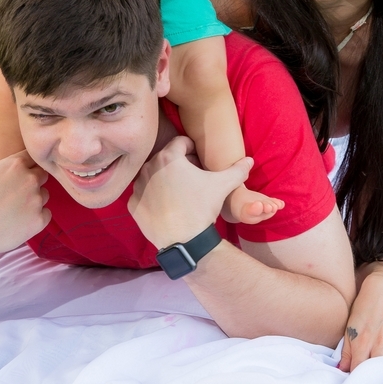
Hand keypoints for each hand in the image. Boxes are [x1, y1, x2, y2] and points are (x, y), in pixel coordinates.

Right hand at [0, 152, 50, 258]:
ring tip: (15, 211)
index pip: (32, 157)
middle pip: (42, 175)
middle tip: (17, 195)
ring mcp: (36, 200)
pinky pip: (46, 214)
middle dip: (32, 182)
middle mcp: (29, 179)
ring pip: (44, 195)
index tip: (21, 173)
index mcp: (14, 165)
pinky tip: (20, 223)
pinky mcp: (39, 220)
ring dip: (34, 200)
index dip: (27, 165)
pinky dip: (37, 218)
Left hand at [128, 136, 251, 248]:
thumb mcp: (223, 185)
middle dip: (178, 163)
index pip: (180, 142)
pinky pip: (143, 194)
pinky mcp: (133, 204)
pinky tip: (166, 205)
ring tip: (178, 191)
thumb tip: (249, 161)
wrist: (184, 241)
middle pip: (165, 158)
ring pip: (152, 175)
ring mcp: (138, 186)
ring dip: (163, 179)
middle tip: (192, 176)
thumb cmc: (202, 208)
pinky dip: (153, 196)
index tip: (198, 159)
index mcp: (168, 157)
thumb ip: (237, 170)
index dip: (192, 148)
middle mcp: (149, 168)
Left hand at [338, 268, 382, 371]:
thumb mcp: (349, 328)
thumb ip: (347, 351)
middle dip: (373, 376)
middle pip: (376, 368)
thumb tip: (342, 369)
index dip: (356, 375)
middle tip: (372, 379)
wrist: (381, 291)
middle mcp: (378, 341)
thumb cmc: (363, 309)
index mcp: (362, 340)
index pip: (358, 366)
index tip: (357, 378)